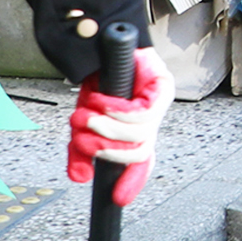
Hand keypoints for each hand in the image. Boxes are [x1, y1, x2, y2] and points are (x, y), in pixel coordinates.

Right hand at [67, 45, 173, 206]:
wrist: (105, 41)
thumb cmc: (101, 79)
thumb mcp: (85, 118)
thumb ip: (81, 149)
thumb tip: (79, 177)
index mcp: (138, 131)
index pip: (141, 163)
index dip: (132, 182)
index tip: (118, 198)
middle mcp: (153, 120)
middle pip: (139, 152)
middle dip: (106, 149)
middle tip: (82, 139)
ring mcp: (161, 103)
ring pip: (138, 134)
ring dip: (106, 128)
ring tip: (86, 115)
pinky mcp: (162, 86)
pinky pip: (140, 111)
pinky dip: (115, 110)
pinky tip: (101, 101)